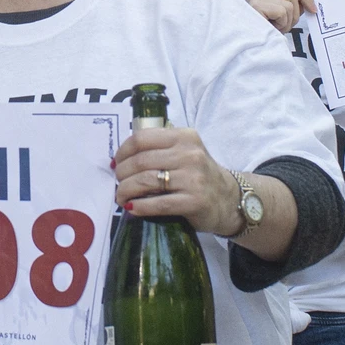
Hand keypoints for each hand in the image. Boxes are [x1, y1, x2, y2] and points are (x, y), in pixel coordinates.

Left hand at [113, 127, 238, 235]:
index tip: (116, 163)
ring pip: (146, 181)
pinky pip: (158, 204)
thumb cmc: (199, 175)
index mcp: (184, 137)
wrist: (229, 199)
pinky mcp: (194, 202)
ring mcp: (193, 178)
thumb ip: (160, 148)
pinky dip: (140, 206)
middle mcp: (190, 154)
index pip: (142, 139)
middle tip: (117, 183)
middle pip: (140, 161)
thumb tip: (122, 158)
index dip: (122, 151)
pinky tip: (132, 207)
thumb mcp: (186, 151)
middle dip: (122, 174)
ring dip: (125, 190)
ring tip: (121, 197)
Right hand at [245, 0, 315, 32]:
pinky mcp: (257, 4)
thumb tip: (309, 3)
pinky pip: (282, 11)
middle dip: (295, 14)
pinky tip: (271, 28)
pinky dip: (281, 24)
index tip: (313, 9)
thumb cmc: (263, 32)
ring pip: (289, 4)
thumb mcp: (278, 15)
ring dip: (287, 21)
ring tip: (275, 28)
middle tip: (284, 26)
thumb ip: (290, 4)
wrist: (246, 48)